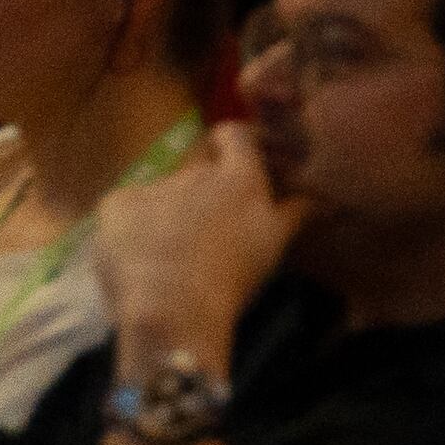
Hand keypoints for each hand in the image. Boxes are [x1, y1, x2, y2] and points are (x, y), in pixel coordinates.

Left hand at [92, 118, 309, 369]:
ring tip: (167, 259)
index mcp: (239, 177)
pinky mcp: (116, 204)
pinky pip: (124, 211)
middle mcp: (197, 171)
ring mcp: (153, 185)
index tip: (231, 160)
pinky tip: (137, 260)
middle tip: (203, 233)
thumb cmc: (233, 277)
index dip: (231, 143)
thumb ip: (298, 213)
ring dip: (166, 216)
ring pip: (161, 196)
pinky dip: (130, 230)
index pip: (236, 135)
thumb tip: (329, 197)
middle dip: (199, 194)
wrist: (172, 309)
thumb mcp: (275, 246)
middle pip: (197, 171)